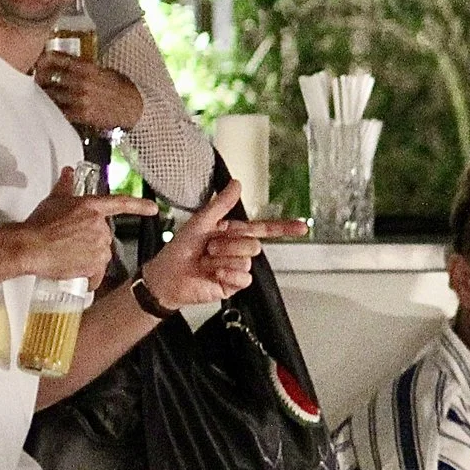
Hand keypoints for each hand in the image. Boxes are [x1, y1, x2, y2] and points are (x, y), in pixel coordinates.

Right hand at [17, 167, 155, 283]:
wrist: (31, 247)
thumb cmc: (40, 225)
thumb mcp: (54, 200)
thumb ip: (65, 185)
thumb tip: (68, 173)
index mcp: (92, 208)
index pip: (121, 204)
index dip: (139, 206)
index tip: (153, 209)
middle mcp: (99, 226)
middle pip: (104, 234)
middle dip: (90, 239)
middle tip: (70, 241)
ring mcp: (99, 246)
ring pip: (100, 253)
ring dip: (88, 256)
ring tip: (68, 254)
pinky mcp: (94, 265)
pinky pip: (97, 273)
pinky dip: (89, 276)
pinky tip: (78, 274)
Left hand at [35, 52, 143, 132]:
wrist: (134, 107)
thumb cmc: (119, 88)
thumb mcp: (103, 70)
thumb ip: (83, 67)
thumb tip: (63, 64)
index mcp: (87, 67)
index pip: (56, 58)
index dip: (42, 59)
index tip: (37, 61)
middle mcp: (81, 81)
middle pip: (48, 76)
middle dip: (39, 78)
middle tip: (35, 80)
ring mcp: (80, 98)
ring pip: (50, 94)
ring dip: (44, 94)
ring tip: (41, 94)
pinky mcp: (82, 114)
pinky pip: (59, 111)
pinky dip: (53, 109)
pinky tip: (50, 108)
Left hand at [139, 181, 305, 308]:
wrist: (167, 276)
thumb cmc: (179, 249)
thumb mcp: (201, 221)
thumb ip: (222, 203)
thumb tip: (237, 183)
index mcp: (232, 233)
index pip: (263, 229)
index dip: (284, 228)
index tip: (302, 227)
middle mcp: (237, 250)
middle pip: (253, 244)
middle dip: (228, 245)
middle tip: (209, 248)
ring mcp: (236, 268)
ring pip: (245, 261)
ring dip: (221, 260)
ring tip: (206, 262)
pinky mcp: (233, 285)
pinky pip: (243, 278)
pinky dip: (227, 275)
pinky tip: (214, 275)